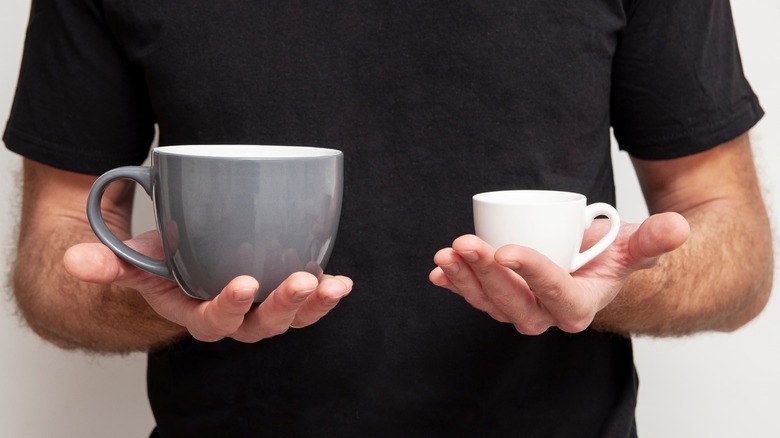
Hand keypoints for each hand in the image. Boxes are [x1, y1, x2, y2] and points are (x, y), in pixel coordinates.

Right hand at [64, 230, 352, 342]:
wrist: (187, 259)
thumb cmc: (163, 261)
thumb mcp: (135, 260)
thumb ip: (109, 264)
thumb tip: (76, 263)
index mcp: (198, 315)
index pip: (214, 322)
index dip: (229, 307)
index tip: (244, 283)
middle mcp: (235, 318)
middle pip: (260, 326)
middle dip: (282, 307)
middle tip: (300, 282)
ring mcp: (263, 308)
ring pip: (290, 317)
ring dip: (313, 304)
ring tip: (331, 285)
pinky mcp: (283, 291)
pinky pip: (308, 302)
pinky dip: (326, 294)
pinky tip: (341, 282)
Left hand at [429, 212, 688, 334]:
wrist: (590, 264)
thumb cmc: (611, 257)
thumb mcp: (635, 246)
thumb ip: (653, 239)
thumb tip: (676, 227)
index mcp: (578, 307)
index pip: (553, 292)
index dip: (530, 272)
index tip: (506, 249)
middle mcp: (545, 315)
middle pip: (512, 302)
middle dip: (487, 274)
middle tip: (467, 243)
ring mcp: (519, 309)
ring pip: (487, 301)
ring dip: (464, 278)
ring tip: (447, 252)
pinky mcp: (499, 299)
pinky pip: (474, 296)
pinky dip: (454, 284)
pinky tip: (439, 270)